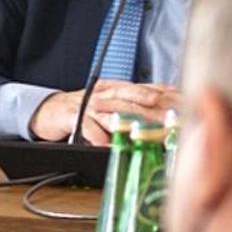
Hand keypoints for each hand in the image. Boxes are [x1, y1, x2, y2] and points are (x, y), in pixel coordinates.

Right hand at [29, 79, 181, 143]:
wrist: (49, 110)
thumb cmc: (84, 108)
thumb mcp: (111, 100)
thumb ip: (135, 100)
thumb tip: (168, 99)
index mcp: (117, 88)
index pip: (144, 87)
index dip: (164, 94)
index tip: (182, 101)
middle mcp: (104, 94)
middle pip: (130, 96)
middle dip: (149, 103)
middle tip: (167, 112)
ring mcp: (88, 105)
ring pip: (111, 110)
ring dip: (127, 120)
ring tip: (142, 129)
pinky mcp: (72, 117)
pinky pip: (87, 127)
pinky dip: (97, 136)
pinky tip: (107, 144)